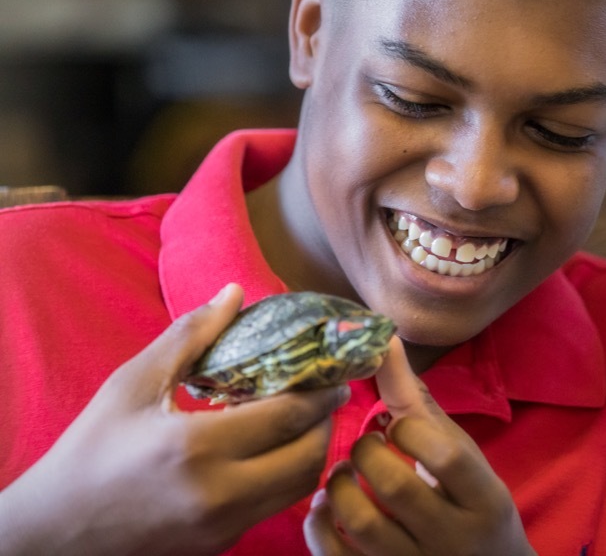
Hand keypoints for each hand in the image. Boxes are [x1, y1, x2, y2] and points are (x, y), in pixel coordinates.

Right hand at [0, 283, 349, 555]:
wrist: (52, 533)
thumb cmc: (89, 452)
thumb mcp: (132, 385)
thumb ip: (191, 337)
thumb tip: (234, 293)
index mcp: (197, 447)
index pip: (288, 416)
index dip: (321, 392)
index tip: (334, 372)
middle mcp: (218, 493)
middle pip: (308, 457)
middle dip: (324, 423)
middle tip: (322, 395)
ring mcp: (222, 526)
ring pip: (297, 487)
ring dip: (309, 451)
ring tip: (299, 420)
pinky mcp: (219, 545)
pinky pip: (272, 507)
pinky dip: (283, 477)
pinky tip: (268, 451)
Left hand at [304, 338, 534, 555]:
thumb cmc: (473, 506)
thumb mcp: (462, 457)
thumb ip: (420, 405)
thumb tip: (384, 340)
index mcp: (484, 499)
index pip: (447, 457)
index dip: (411, 431)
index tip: (398, 427)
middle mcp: (453, 538)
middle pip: (396, 486)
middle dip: (366, 453)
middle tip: (365, 446)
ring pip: (362, 524)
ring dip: (340, 487)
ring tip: (344, 473)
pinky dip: (319, 527)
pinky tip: (326, 507)